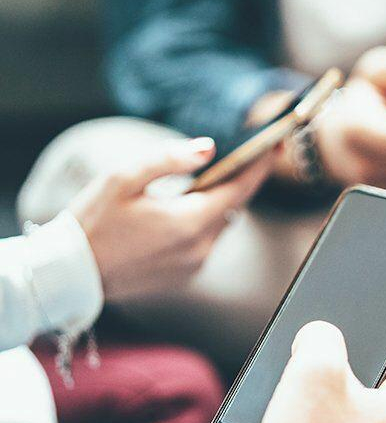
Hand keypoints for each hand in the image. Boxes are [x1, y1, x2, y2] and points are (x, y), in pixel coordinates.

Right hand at [69, 137, 273, 300]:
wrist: (71, 275)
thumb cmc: (92, 222)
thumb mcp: (123, 179)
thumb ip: (168, 160)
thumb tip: (209, 148)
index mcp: (189, 222)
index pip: (240, 190)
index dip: (260, 166)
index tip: (276, 145)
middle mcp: (200, 248)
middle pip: (233, 207)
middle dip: (241, 181)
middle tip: (250, 155)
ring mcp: (195, 265)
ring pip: (220, 225)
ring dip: (219, 203)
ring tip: (213, 178)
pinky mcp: (186, 276)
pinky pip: (206, 242)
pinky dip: (204, 223)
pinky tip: (187, 209)